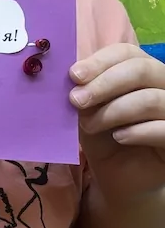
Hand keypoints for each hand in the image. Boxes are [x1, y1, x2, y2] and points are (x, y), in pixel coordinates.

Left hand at [73, 44, 164, 200]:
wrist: (121, 175)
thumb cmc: (104, 135)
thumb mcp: (88, 109)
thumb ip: (84, 90)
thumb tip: (72, 76)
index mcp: (141, 71)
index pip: (127, 52)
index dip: (100, 61)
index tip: (74, 75)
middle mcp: (163, 85)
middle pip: (141, 69)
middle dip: (104, 84)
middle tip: (76, 100)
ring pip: (151, 99)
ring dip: (113, 111)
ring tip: (90, 125)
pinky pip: (164, 128)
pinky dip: (138, 131)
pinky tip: (119, 137)